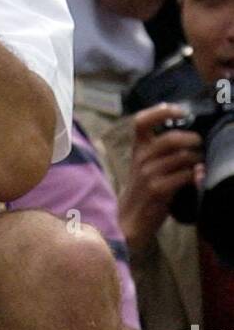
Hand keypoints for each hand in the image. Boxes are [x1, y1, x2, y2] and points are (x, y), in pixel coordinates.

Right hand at [119, 105, 202, 253]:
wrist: (129, 219)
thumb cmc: (141, 189)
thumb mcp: (145, 165)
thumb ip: (160, 150)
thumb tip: (188, 136)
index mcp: (137, 148)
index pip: (142, 121)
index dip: (161, 111)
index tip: (179, 110)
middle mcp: (141, 157)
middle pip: (169, 139)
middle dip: (191, 138)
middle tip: (200, 141)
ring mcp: (148, 174)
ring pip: (180, 158)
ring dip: (196, 159)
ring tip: (201, 161)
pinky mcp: (158, 190)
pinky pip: (183, 176)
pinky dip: (195, 175)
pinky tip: (199, 176)